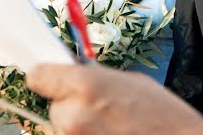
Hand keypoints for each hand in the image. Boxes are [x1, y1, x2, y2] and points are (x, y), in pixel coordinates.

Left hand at [26, 63, 202, 134]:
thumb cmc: (163, 116)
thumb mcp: (131, 81)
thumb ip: (96, 77)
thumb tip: (74, 73)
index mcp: (85, 86)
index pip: (38, 76)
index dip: (48, 76)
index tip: (52, 79)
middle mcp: (73, 115)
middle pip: (52, 107)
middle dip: (70, 107)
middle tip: (98, 110)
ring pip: (60, 129)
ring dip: (76, 128)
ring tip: (108, 127)